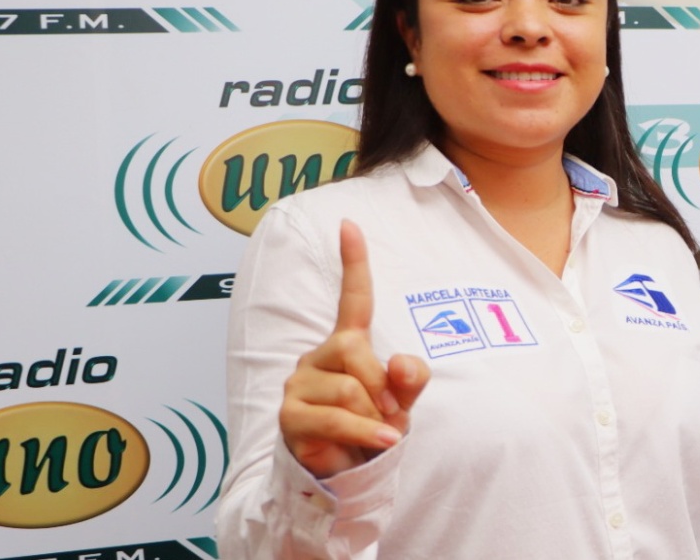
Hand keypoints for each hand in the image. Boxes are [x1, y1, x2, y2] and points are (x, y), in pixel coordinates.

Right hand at [279, 219, 430, 478]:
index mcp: (346, 345)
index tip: (350, 224)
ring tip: (379, 431)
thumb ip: (410, 379)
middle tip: (393, 412)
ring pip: (348, 387)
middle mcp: (318, 357)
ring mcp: (299, 385)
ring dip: (375, 415)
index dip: (353, 261)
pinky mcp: (290, 415)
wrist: (344, 476)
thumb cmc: (372, 430)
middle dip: (381, 384)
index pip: (353, 298)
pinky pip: (337, 417)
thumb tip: (402, 365)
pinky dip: (367, 431)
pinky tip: (384, 441)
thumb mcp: (401, 403)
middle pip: (355, 350)